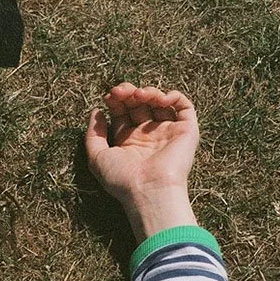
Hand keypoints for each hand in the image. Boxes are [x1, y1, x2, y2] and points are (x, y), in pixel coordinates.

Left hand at [84, 83, 199, 239]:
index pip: (123, 113)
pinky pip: (184, 107)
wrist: (148, 189)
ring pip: (160, 102)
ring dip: (148, 92)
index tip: (109, 96)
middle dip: (129, 93)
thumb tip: (96, 111)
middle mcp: (148, 135)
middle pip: (139, 105)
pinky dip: (174, 96)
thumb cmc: (121, 178)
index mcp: (128, 141)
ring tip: (138, 94)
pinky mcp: (186, 131)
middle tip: (120, 91)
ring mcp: (167, 132)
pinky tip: (160, 98)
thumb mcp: (96, 157)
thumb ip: (93, 134)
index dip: (116, 101)